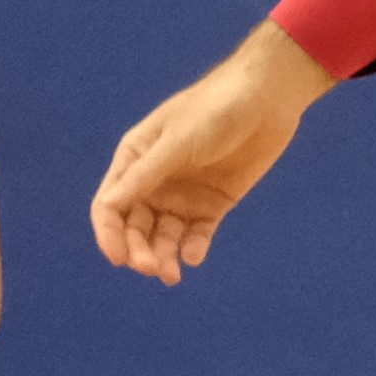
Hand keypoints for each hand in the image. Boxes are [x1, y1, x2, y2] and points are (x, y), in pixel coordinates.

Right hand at [90, 22, 331, 284]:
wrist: (266, 100)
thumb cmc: (214, 110)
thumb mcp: (176, 141)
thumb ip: (145, 174)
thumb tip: (110, 206)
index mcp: (135, 160)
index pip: (111, 205)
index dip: (109, 234)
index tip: (119, 258)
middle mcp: (154, 182)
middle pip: (135, 226)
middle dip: (138, 250)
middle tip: (151, 268)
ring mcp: (183, 195)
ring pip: (164, 236)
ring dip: (163, 256)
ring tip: (171, 274)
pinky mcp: (212, 205)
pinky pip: (197, 235)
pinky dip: (192, 249)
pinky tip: (193, 256)